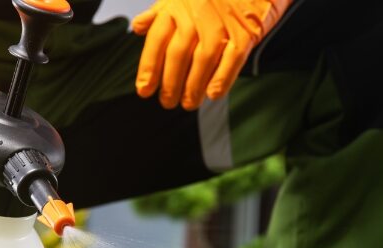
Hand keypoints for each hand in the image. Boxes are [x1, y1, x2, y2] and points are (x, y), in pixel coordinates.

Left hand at [132, 0, 291, 110]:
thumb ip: (158, 13)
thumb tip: (137, 27)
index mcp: (176, 7)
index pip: (157, 40)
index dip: (149, 68)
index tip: (144, 90)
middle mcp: (196, 14)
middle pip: (178, 54)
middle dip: (170, 83)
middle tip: (167, 102)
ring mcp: (221, 23)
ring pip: (203, 59)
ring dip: (194, 87)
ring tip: (189, 103)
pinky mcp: (245, 32)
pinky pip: (232, 59)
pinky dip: (222, 78)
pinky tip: (213, 94)